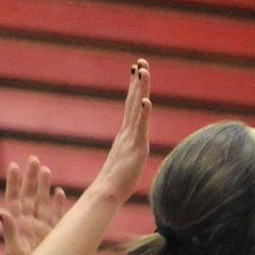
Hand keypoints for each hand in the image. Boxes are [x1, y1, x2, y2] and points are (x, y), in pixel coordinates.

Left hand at [0, 157, 66, 254]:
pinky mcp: (55, 235)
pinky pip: (57, 216)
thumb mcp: (14, 251)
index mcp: (18, 224)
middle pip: (29, 196)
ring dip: (44, 187)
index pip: (14, 198)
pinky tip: (59, 192)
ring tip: (45, 169)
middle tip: (33, 159)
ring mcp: (42, 228)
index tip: (14, 166)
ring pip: (43, 202)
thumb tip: (0, 210)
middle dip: (30, 178)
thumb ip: (9, 230)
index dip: (14, 182)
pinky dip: (59, 204)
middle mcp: (29, 223)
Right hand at [93, 59, 151, 201]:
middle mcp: (127, 131)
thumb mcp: (127, 161)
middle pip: (133, 100)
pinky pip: (140, 127)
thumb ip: (129, 152)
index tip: (137, 70)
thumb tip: (130, 151)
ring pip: (137, 108)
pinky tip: (147, 100)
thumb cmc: (116, 181)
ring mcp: (131, 138)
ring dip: (141, 89)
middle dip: (138, 81)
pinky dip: (144, 113)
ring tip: (143, 71)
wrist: (107, 193)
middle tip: (140, 62)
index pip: (132, 106)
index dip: (135, 88)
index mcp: (126, 133)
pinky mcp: (136, 147)